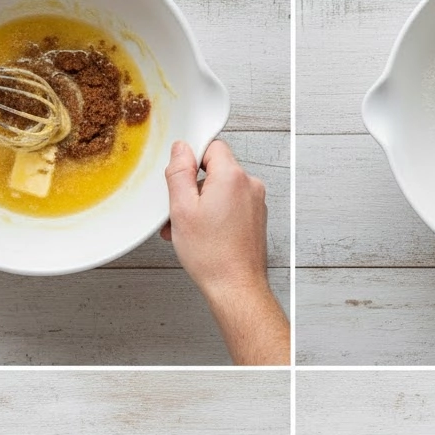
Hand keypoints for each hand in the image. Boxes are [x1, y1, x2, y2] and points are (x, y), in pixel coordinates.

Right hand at [162, 139, 268, 299]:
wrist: (236, 287)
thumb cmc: (213, 256)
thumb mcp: (182, 209)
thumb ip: (180, 172)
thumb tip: (181, 150)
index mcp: (232, 177)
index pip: (212, 146)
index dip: (192, 159)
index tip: (180, 176)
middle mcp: (249, 186)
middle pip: (216, 170)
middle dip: (194, 187)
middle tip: (179, 211)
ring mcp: (255, 204)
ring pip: (222, 191)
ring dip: (202, 205)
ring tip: (188, 229)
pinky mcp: (255, 219)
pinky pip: (231, 206)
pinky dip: (215, 215)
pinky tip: (202, 235)